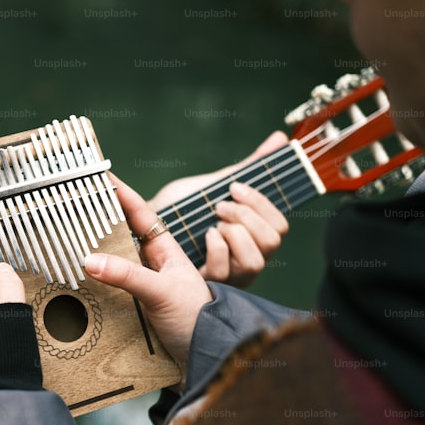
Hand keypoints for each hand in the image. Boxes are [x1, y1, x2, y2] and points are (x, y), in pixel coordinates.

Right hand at [84, 175, 213, 362]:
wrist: (207, 359)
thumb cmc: (196, 320)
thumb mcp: (162, 293)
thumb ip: (128, 276)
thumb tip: (90, 259)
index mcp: (165, 252)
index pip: (140, 214)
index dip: (122, 194)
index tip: (101, 176)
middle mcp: (153, 267)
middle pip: (121, 237)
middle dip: (99, 221)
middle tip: (73, 207)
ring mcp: (143, 287)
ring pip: (113, 264)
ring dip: (94, 256)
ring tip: (67, 243)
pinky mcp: (134, 310)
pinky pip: (109, 291)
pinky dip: (94, 285)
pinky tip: (76, 283)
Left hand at [147, 131, 289, 286]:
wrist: (145, 224)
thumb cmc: (182, 208)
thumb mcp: (214, 185)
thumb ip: (247, 167)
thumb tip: (280, 138)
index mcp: (253, 237)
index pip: (279, 226)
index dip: (262, 204)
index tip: (234, 187)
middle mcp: (246, 259)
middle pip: (272, 242)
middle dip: (247, 216)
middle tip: (220, 205)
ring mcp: (229, 276)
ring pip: (254, 262)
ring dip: (234, 234)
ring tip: (212, 223)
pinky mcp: (207, 286)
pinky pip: (224, 272)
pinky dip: (217, 249)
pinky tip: (205, 236)